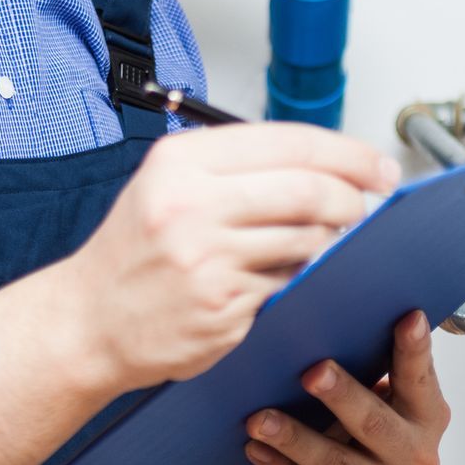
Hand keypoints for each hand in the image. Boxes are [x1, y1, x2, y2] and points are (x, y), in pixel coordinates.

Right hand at [59, 123, 399, 391]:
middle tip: (366, 205)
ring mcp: (207, 259)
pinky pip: (286, 284)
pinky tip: (285, 276)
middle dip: (352, 197)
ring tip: (321, 242)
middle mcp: (191, 204)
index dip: (347, 153)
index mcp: (182, 162)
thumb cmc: (132, 254)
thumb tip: (319, 163)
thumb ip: (234, 168)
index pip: (289, 142)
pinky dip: (297, 278)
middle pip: (307, 190)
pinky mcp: (222, 306)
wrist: (88, 322)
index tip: (377, 166)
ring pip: (306, 240)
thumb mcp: (166, 185)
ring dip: (328, 242)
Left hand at [242, 310, 449, 464]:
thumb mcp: (368, 403)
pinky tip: (258, 451)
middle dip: (342, 396)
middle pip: (376, 424)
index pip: (420, 379)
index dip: (415, 350)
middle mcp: (419, 457)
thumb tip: (321, 327)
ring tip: (259, 419)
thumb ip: (365, 374)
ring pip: (339, 464)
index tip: (408, 317)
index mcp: (427, 416)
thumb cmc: (352, 435)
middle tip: (311, 372)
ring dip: (295, 439)